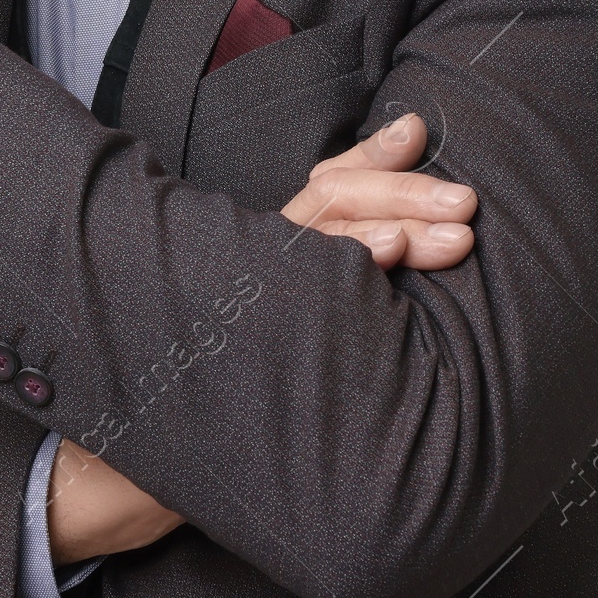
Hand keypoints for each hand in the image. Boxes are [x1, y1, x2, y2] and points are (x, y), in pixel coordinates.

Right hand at [49, 116, 477, 563]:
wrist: (132, 468)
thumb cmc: (222, 403)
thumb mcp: (286, 329)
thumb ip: (325, 288)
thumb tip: (399, 259)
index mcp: (269, 252)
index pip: (324, 187)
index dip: (370, 157)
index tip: (414, 128)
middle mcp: (256, 261)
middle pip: (332, 200)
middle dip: (404, 193)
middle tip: (465, 200)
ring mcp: (249, 295)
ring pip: (322, 235)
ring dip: (393, 225)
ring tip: (450, 233)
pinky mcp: (246, 336)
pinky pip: (298, 293)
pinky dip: (345, 269)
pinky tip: (384, 262)